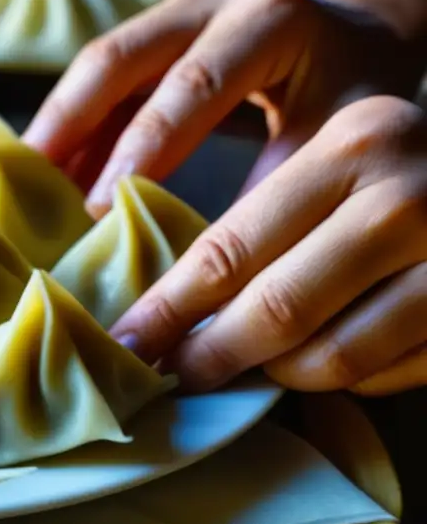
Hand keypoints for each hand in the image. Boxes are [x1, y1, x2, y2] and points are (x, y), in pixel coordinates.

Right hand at [23, 0, 426, 217]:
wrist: (357, 43)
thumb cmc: (351, 95)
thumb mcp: (332, 140)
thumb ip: (266, 191)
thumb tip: (196, 270)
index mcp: (269, 19)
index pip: (192, 84)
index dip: (139, 149)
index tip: (97, 212)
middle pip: (120, 58)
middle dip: (69, 126)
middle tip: (29, 187)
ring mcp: (179, 7)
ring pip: (99, 65)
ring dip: (60, 127)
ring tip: (23, 184)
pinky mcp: (155, 28)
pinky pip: (103, 79)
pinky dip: (76, 126)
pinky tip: (52, 172)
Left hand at [109, 95, 426, 396]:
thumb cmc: (404, 174)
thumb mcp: (340, 160)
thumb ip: (264, 221)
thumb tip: (164, 308)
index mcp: (355, 142)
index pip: (230, 248)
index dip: (168, 308)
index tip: (126, 344)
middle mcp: (409, 196)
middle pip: (274, 309)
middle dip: (210, 355)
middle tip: (169, 378)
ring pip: (329, 357)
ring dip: (278, 374)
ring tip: (251, 367)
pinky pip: (384, 376)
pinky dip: (343, 381)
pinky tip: (327, 362)